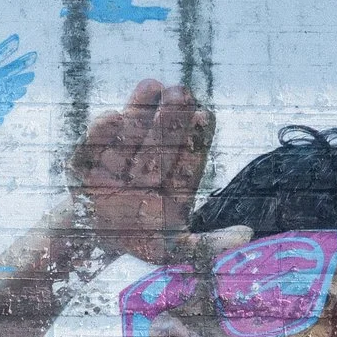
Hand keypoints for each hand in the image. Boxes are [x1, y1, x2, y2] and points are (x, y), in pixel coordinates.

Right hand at [68, 80, 212, 262]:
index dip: (196, 136)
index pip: (189, 154)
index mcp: (175, 180)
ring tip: (152, 86)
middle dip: (172, 115)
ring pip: (133, 128)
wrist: (94, 240)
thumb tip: (247, 236)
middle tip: (181, 92)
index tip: (203, 117)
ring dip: (141, 108)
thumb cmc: (142, 242)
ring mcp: (121, 156)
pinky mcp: (90, 158)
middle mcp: (151, 162)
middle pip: (163, 135)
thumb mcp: (175, 249)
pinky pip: (95, 142)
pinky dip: (102, 131)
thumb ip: (207, 244)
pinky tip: (113, 118)